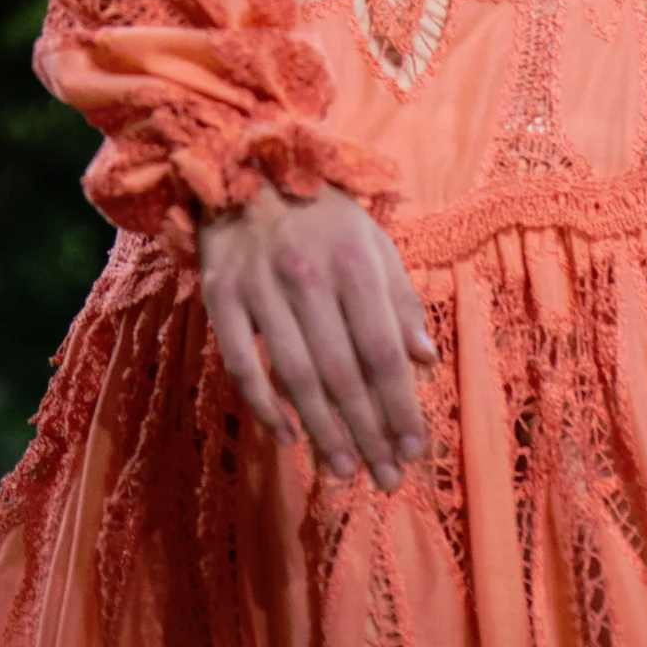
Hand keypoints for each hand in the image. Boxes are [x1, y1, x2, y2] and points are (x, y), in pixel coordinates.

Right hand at [199, 183, 435, 491]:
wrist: (244, 168)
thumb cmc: (321, 215)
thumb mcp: (371, 242)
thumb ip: (400, 300)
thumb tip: (426, 359)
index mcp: (354, 261)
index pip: (383, 351)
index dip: (400, 405)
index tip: (413, 448)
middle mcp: (308, 274)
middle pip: (342, 372)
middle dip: (367, 432)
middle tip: (385, 478)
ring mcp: (259, 286)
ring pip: (294, 375)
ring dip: (321, 430)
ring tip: (343, 470)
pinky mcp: (220, 294)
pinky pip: (240, 362)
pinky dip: (263, 405)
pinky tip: (286, 436)